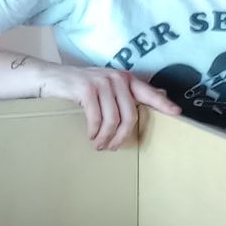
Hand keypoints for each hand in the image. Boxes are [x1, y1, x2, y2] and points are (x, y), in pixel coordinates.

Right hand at [34, 62, 180, 150]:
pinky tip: (90, 135)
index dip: (163, 103)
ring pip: (113, 120)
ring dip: (106, 138)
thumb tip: (136, 116)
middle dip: (122, 137)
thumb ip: (119, 97)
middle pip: (130, 116)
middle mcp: (116, 78)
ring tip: (99, 145)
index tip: (177, 113)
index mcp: (124, 78)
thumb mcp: (102, 89)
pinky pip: (97, 118)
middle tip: (111, 148)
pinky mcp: (86, 89)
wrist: (48, 77)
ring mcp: (102, 82)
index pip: (148, 92)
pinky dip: (94, 131)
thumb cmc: (77, 88)